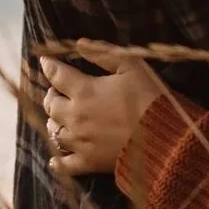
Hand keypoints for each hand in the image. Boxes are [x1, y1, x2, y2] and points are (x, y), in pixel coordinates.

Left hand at [40, 45, 164, 178]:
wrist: (163, 138)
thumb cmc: (150, 97)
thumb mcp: (132, 67)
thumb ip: (103, 54)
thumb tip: (79, 44)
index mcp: (84, 91)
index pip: (57, 75)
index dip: (49, 66)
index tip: (45, 62)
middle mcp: (75, 116)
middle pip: (50, 105)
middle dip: (51, 95)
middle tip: (56, 92)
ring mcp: (79, 142)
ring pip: (54, 131)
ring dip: (54, 122)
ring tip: (58, 118)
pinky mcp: (88, 162)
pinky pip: (64, 164)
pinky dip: (57, 161)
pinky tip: (55, 159)